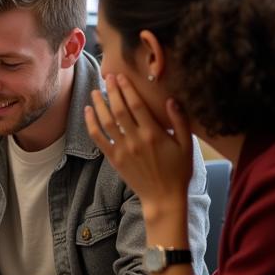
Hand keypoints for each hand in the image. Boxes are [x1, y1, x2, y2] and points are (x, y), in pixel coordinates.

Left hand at [84, 73, 192, 241]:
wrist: (163, 198)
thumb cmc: (178, 171)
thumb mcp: (186, 145)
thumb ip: (179, 121)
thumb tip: (171, 100)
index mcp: (153, 134)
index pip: (136, 105)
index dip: (127, 89)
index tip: (121, 76)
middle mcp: (135, 140)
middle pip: (119, 109)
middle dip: (112, 91)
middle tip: (107, 77)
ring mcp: (122, 150)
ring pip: (106, 121)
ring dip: (99, 104)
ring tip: (95, 91)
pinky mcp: (113, 159)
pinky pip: (98, 138)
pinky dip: (91, 123)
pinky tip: (88, 112)